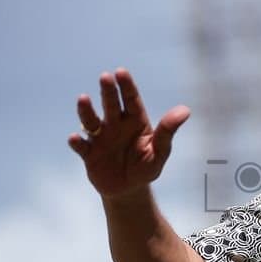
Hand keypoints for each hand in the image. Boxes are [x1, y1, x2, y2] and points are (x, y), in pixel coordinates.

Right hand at [67, 69, 189, 198]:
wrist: (128, 189)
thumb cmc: (146, 167)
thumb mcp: (160, 151)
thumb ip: (167, 132)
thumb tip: (185, 110)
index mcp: (135, 121)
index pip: (131, 100)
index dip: (126, 86)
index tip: (121, 72)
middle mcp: (115, 125)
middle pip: (111, 105)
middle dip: (108, 91)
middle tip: (105, 77)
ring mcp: (100, 138)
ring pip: (91, 121)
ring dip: (86, 110)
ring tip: (83, 99)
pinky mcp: (89, 154)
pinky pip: (81, 146)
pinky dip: (77, 142)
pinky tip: (75, 138)